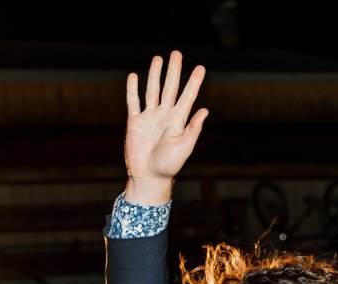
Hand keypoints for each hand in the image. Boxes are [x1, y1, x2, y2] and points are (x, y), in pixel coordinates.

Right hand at [124, 51, 208, 203]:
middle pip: (170, 87)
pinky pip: (133, 102)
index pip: (187, 96)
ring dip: (155, 74)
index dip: (194, 82)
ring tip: (158, 59)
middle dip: (174, 70)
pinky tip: (134, 77)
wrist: (149, 177)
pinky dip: (133, 90)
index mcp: (178, 120)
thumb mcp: (184, 147)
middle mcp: (165, 115)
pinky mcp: (135, 123)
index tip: (200, 68)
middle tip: (176, 53)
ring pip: (152, 90)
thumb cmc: (169, 165)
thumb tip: (205, 111)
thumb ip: (193, 129)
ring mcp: (149, 117)